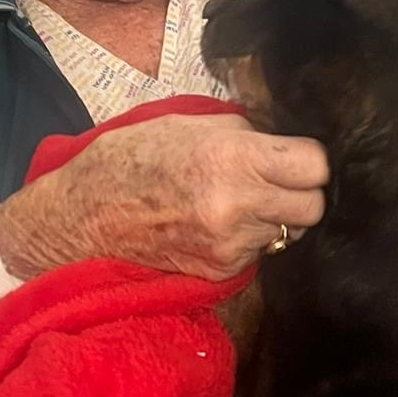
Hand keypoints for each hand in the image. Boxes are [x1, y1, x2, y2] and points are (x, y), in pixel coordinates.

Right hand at [0, 112, 327, 281]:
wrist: (82, 218)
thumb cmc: (130, 160)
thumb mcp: (187, 123)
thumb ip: (243, 132)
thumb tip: (281, 139)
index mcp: (231, 159)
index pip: (315, 167)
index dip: (309, 159)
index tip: (296, 156)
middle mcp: (236, 207)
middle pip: (313, 207)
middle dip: (301, 192)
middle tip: (276, 181)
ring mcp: (229, 246)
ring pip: (287, 233)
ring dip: (272, 217)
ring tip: (235, 200)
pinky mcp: (220, 272)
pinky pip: (258, 252)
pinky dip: (247, 238)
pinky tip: (216, 223)